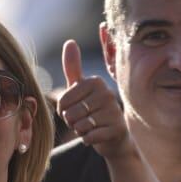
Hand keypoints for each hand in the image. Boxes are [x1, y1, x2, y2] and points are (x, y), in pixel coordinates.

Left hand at [57, 40, 131, 159]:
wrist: (113, 135)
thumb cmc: (92, 109)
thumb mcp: (81, 88)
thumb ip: (73, 68)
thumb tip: (70, 41)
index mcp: (96, 82)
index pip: (63, 100)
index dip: (63, 110)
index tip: (75, 109)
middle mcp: (107, 94)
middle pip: (71, 114)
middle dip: (72, 122)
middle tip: (83, 120)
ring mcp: (114, 111)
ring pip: (80, 126)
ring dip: (80, 131)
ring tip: (90, 127)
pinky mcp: (117, 129)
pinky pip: (90, 137)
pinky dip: (88, 139)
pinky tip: (96, 135)